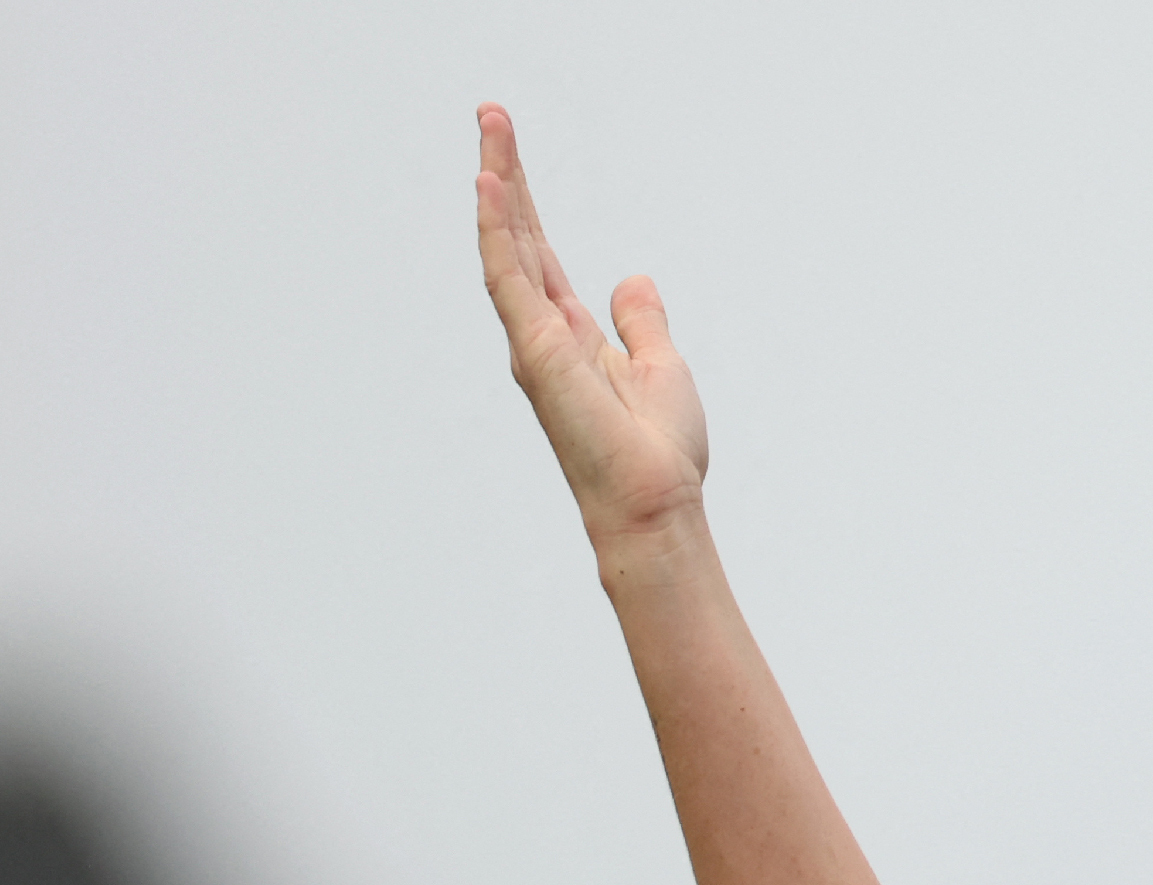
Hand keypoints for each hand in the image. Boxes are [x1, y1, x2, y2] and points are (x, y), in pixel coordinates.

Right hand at [476, 104, 709, 543]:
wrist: (655, 504)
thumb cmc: (658, 453)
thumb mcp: (662, 368)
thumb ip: (642, 322)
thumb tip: (632, 280)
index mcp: (572, 335)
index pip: (540, 253)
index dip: (523, 201)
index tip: (507, 148)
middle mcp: (543, 333)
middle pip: (518, 238)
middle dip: (504, 176)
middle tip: (491, 114)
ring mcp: (536, 341)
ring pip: (508, 247)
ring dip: (498, 187)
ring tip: (490, 130)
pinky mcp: (538, 351)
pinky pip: (510, 279)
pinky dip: (498, 233)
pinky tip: (490, 187)